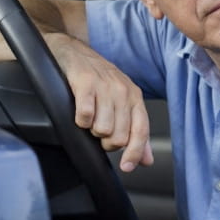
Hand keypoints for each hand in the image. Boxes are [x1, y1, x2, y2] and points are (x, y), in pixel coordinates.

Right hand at [47, 32, 153, 171]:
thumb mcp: (122, 101)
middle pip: (119, 136)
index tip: (126, 168)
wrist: (73, 52)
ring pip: (102, 130)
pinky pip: (84, 116)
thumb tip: (146, 160)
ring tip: (89, 118)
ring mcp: (105, 87)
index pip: (141, 131)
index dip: (135, 153)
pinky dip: (79, 120)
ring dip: (92, 130)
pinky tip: (79, 112)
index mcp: (135, 97)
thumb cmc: (98, 80)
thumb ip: (135, 130)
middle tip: (98, 131)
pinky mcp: (84, 83)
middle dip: (106, 142)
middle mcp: (123, 92)